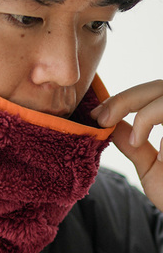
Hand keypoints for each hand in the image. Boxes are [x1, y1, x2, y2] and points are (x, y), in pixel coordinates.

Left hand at [91, 79, 162, 211]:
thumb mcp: (151, 166)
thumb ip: (133, 144)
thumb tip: (109, 123)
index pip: (151, 93)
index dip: (122, 99)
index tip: (96, 115)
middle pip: (159, 86)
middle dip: (125, 99)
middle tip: (101, 119)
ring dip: (141, 112)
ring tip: (131, 137)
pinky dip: (158, 129)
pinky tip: (152, 150)